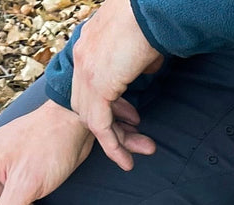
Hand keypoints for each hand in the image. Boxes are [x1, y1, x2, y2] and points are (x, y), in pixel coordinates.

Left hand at [70, 0, 162, 170]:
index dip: (109, 103)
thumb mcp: (142, 42)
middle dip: (109, 124)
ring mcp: (86, 73)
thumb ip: (140, 59)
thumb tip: (148, 68)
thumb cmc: (152, 16)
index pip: (90, 84)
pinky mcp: (96, 87)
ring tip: (127, 157)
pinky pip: (101, 125)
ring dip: (112, 140)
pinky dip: (112, 145)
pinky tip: (124, 160)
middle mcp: (81, 59)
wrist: (150, 6)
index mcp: (88, 46)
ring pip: (92, 118)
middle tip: (131, 135)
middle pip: (87, 104)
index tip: (128, 115)